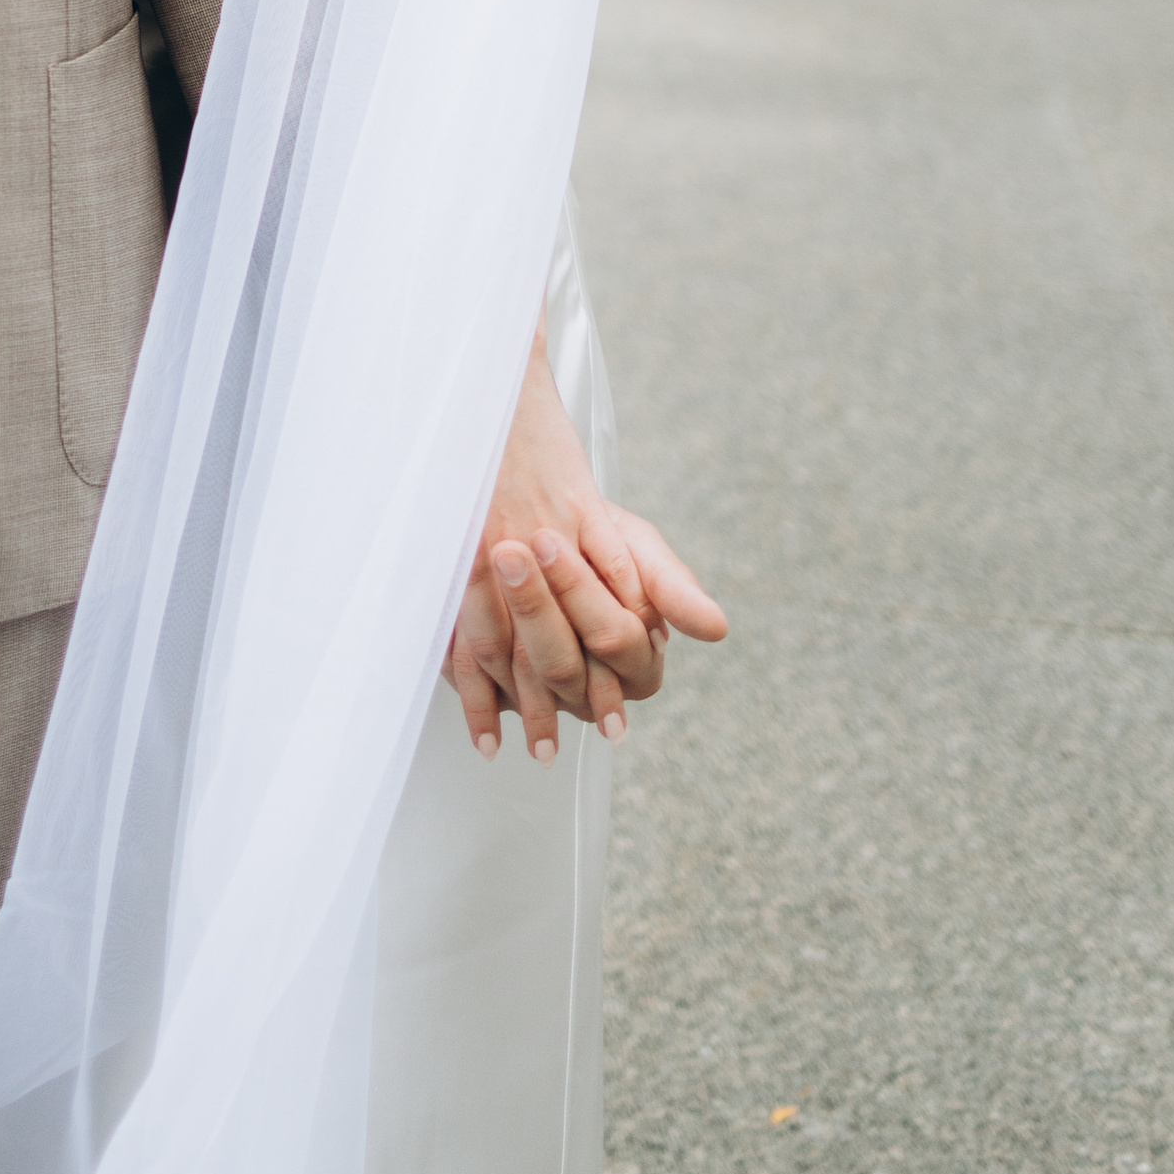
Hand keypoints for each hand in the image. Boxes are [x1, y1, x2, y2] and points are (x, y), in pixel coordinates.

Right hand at [444, 329, 726, 763]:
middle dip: (558, 702)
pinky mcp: (457, 566)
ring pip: (506, 648)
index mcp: (591, 541)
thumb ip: (668, 586)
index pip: (611, 627)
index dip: (609, 684)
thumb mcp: (631, 536)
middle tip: (557, 748)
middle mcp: (541, 552)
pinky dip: (471, 690)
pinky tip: (481, 730)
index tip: (613, 727)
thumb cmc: (566, 489)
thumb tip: (716, 629)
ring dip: (518, 708)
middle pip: (555, 644)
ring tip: (529, 751)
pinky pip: (461, 637)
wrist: (501, 421)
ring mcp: (493, 555)